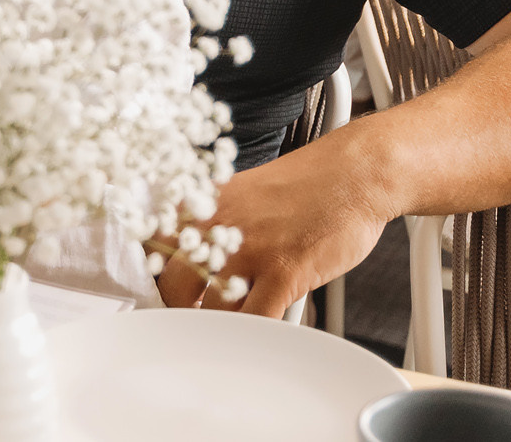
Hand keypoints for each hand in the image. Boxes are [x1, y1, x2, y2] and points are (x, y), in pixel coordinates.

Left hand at [151, 141, 390, 317]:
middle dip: (182, 312)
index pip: (157, 247)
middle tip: (195, 322)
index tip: (163, 295)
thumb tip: (193, 254)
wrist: (353, 175)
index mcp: (204, 204)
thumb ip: (216, 221)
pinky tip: (260, 336)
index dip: (158, 278)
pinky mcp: (282, 273)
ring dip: (220, 328)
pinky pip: (255, 320)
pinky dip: (254, 335)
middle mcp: (218, 226)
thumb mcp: (243, 192)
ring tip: (229, 333)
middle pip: (175, 285)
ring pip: (212, 310)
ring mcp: (248, 251)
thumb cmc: (308, 185)